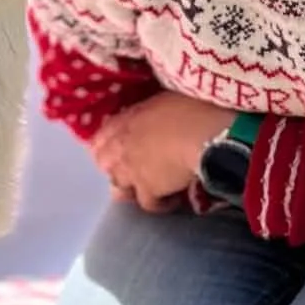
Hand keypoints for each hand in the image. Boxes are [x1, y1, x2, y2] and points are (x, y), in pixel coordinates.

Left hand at [91, 93, 235, 214]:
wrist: (204, 135)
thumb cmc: (191, 109)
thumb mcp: (164, 100)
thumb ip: (149, 111)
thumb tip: (152, 115)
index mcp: (124, 122)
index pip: (99, 139)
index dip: (106, 146)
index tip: (119, 148)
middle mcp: (122, 147)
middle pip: (104, 165)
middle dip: (115, 168)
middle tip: (134, 168)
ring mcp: (132, 171)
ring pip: (120, 188)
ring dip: (131, 189)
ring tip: (148, 188)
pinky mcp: (149, 191)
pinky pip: (147, 204)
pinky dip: (159, 204)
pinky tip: (172, 200)